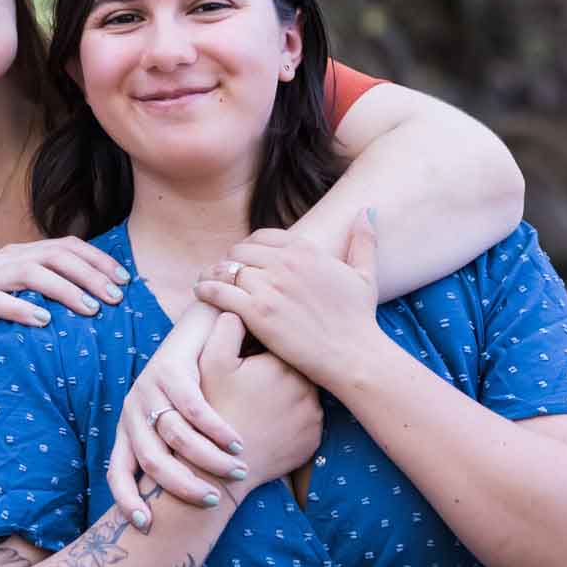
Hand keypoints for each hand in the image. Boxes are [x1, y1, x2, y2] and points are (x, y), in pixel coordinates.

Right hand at [0, 238, 129, 373]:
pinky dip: (22, 308)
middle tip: (116, 298)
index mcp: (22, 255)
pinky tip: (44, 321)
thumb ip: (50, 295)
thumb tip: (98, 304)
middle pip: (56, 255)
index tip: (126, 280)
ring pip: (31, 273)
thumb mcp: (21, 300)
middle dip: (91, 274)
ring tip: (91, 310)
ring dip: (66, 290)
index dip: (99, 260)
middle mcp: (5, 259)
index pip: (68, 246)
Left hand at [109, 306, 246, 527]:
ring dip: (208, 459)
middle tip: (213, 500)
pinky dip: (217, 429)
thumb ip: (179, 456)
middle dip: (182, 486)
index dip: (127, 501)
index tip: (147, 526)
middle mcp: (133, 410)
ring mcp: (149, 388)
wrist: (199, 327)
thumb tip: (191, 503)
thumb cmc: (195, 384)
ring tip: (236, 470)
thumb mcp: (178, 422)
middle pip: (151, 461)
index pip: (116, 472)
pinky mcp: (170, 369)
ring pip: (176, 436)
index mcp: (129, 429)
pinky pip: (194, 408)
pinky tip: (238, 441)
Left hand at [192, 214, 382, 389]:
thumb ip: (363, 240)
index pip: (262, 236)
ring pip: (226, 269)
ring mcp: (269, 286)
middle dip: (230, 262)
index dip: (249, 247)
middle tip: (223, 274)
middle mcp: (285, 262)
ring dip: (213, 274)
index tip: (243, 260)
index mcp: (305, 250)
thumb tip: (365, 211)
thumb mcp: (365, 274)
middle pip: (240, 251)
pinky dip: (206, 290)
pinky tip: (201, 294)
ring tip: (206, 282)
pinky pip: (219, 291)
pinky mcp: (257, 312)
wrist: (354, 355)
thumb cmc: (360, 319)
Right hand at [199, 316, 321, 491]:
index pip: (285, 339)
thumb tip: (239, 302)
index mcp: (284, 361)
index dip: (265, 345)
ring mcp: (314, 414)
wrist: (222, 466)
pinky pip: (309, 419)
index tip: (250, 357)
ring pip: (306, 391)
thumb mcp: (211, 362)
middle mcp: (307, 385)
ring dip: (290, 392)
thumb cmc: (214, 408)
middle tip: (254, 383)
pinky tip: (272, 422)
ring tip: (262, 404)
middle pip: (298, 365)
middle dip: (280, 368)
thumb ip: (227, 324)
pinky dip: (294, 418)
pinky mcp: (315, 438)